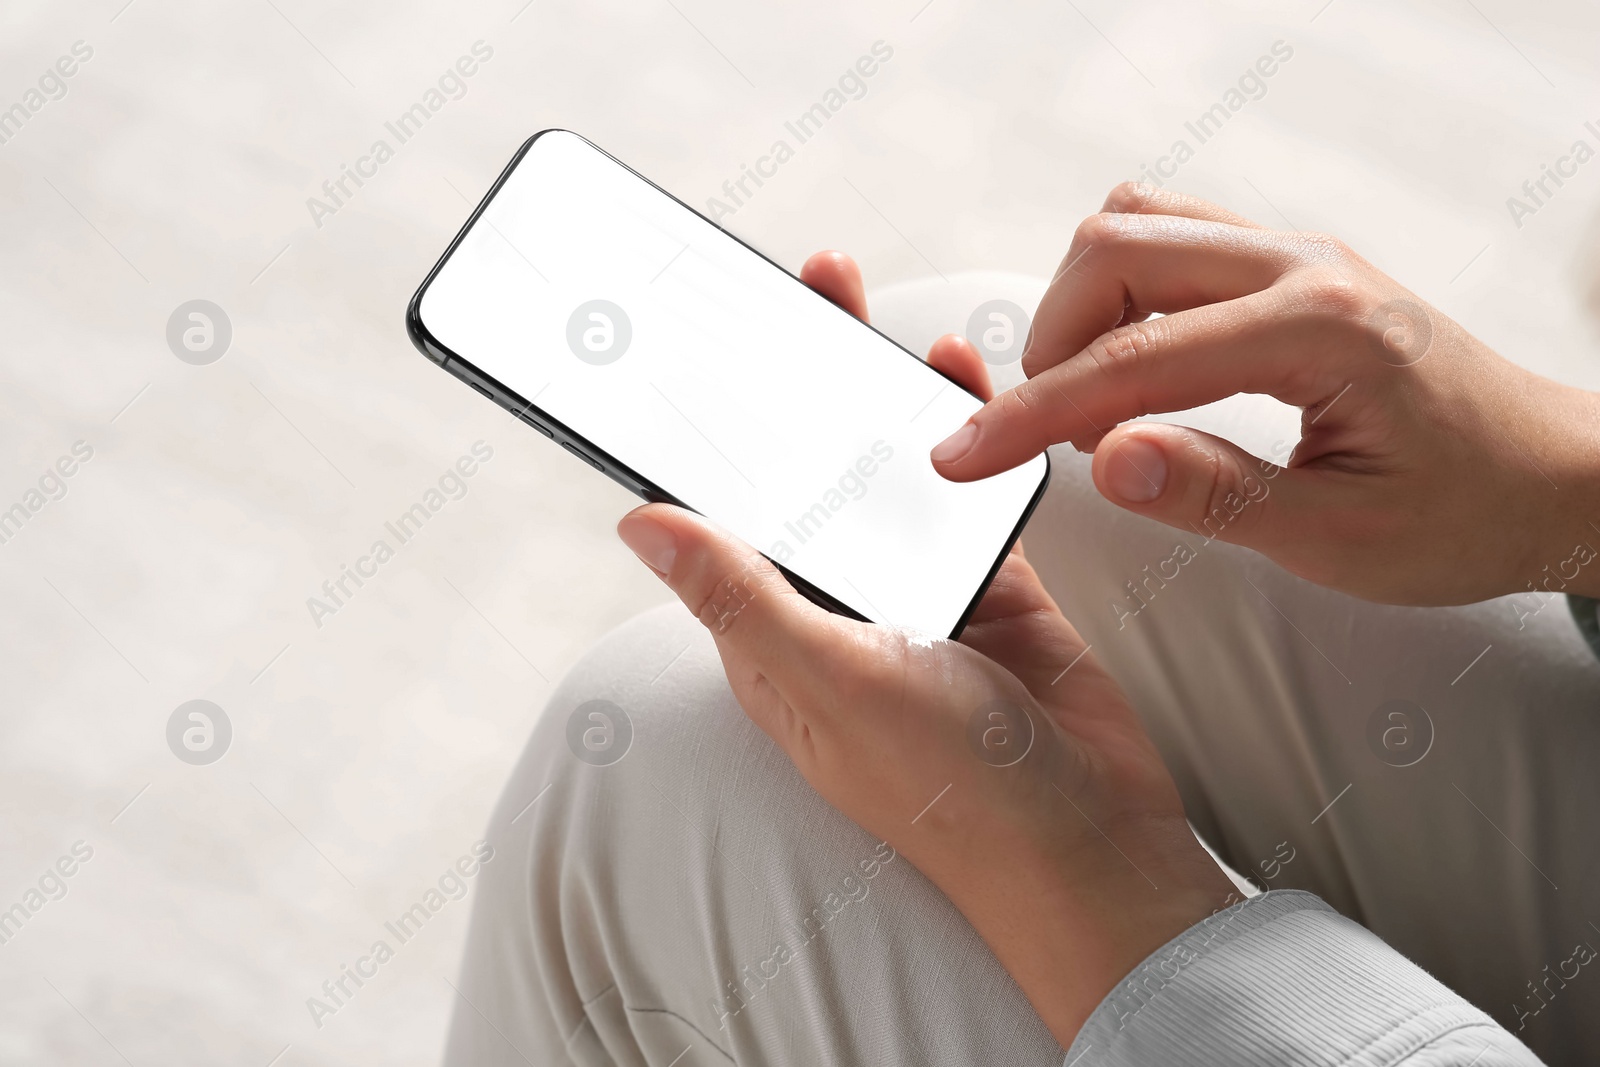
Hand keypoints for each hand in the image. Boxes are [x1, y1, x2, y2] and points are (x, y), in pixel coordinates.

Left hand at [615, 251, 1236, 1048]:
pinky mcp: (991, 588)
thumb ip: (741, 596)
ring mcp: (917, 598)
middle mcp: (837, 614)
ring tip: (866, 313)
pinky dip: (959, 437)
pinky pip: (962, 495)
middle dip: (800, 390)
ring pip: (885, 479)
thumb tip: (640, 522)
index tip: (709, 349)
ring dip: (877, 401)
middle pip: (807, 481)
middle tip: (804, 287)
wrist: (1092, 843)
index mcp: (775, 640)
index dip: (716, 436)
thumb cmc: (952, 786)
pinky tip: (959, 376)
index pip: (727, 519)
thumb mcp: (832, 681)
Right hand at [929, 184, 1599, 605]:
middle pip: (1114, 248)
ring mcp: (1298, 253)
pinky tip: (1137, 365)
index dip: (1028, 414)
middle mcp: (1305, 265)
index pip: (1131, 361)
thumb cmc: (1468, 509)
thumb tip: (1104, 462)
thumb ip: (1216, 495)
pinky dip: (1124, 294)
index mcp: (1319, 329)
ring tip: (1094, 404)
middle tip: (1050, 435)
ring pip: (1138, 227)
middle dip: (1050, 342)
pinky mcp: (1290, 264)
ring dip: (1085, 307)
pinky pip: (1174, 238)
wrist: (1553, 477)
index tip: (963, 455)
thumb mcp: (1344, 537)